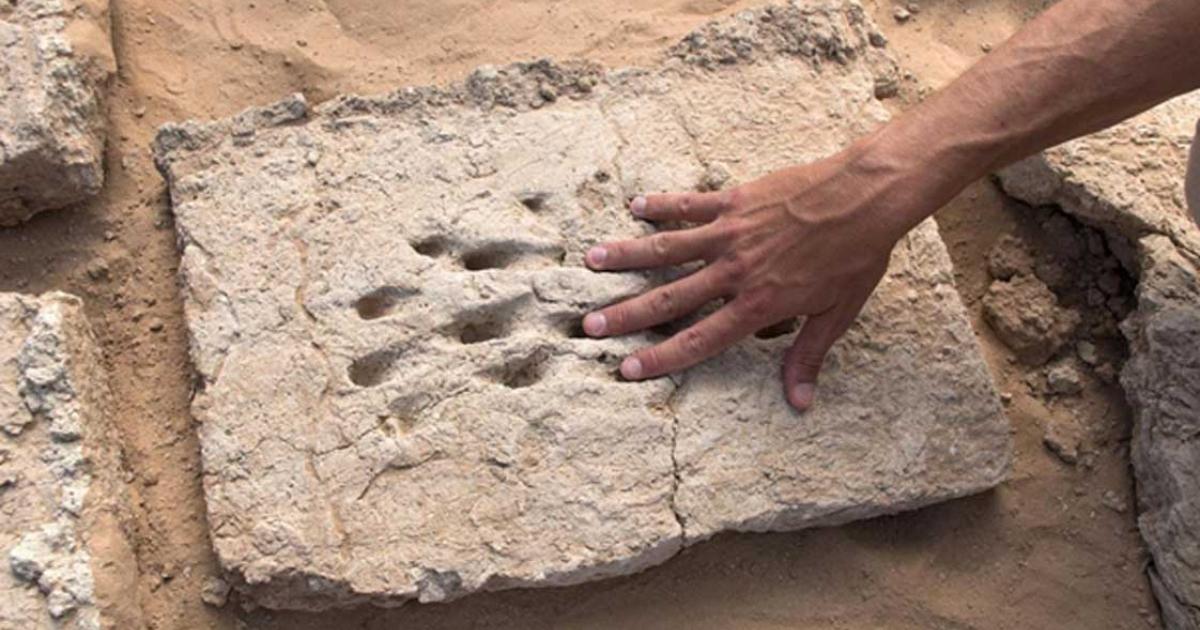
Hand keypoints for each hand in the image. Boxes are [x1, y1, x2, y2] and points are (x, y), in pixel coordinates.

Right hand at [583, 146, 914, 411]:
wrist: (865, 197)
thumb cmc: (856, 256)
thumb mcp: (836, 314)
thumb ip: (807, 356)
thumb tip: (799, 403)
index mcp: (758, 306)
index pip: (699, 340)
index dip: (661, 358)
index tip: (627, 369)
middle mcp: (735, 272)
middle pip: (670, 298)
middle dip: (626, 314)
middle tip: (589, 326)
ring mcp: (730, 234)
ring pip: (667, 248)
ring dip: (627, 256)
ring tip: (590, 261)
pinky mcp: (735, 202)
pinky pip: (689, 205)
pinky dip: (661, 206)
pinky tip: (634, 206)